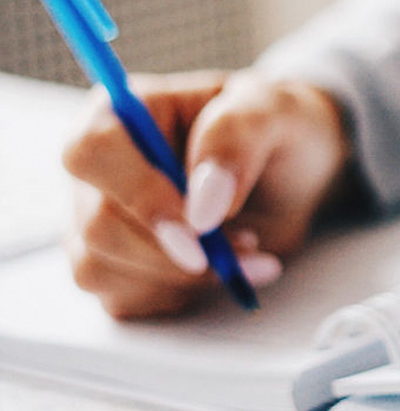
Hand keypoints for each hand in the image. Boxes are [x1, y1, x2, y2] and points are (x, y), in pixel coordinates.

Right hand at [63, 69, 352, 318]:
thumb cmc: (278, 128)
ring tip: (245, 247)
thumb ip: (235, 140)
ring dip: (184, 276)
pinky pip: (124, 299)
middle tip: (248, 242)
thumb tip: (202, 205)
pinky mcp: (116, 266)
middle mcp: (100, 168)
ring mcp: (100, 220)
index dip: (139, 195)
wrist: (296, 172)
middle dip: (176, 250)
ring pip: (102, 269)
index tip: (200, 226)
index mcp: (123, 112)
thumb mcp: (274, 111)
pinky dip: (181, 294)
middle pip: (97, 224)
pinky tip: (222, 269)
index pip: (93, 152)